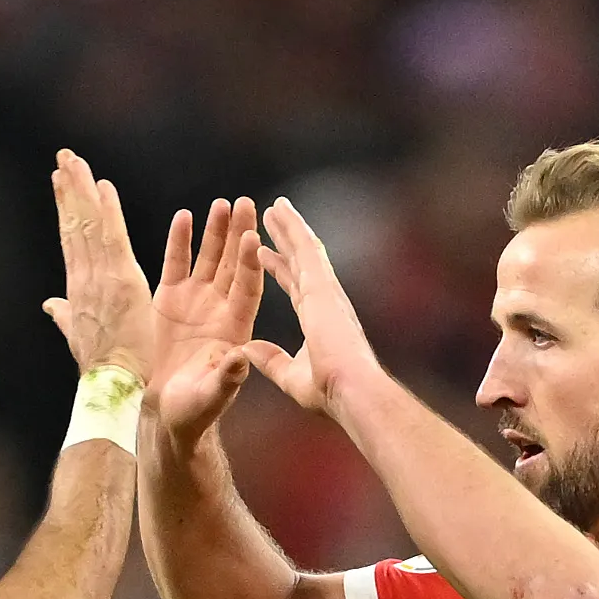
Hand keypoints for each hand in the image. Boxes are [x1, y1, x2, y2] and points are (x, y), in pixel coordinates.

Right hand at [38, 147, 153, 381]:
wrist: (110, 387)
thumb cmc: (100, 369)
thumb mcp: (77, 337)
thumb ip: (65, 315)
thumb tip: (49, 305)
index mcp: (77, 289)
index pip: (70, 240)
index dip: (65, 209)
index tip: (60, 183)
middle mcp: (84, 278)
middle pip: (74, 224)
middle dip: (69, 189)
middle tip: (64, 157)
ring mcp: (101, 277)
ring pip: (88, 225)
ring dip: (82, 189)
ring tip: (75, 160)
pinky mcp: (123, 280)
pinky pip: (113, 238)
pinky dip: (108, 211)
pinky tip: (102, 186)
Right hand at [146, 198, 263, 444]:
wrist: (168, 412)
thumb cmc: (195, 410)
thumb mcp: (212, 397)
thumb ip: (226, 379)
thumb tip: (240, 359)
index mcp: (236, 328)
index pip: (247, 289)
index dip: (249, 264)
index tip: (253, 237)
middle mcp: (220, 308)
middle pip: (233, 265)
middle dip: (238, 234)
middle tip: (245, 202)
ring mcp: (196, 301)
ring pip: (209, 259)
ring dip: (215, 231)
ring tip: (220, 204)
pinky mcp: (170, 299)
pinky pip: (176, 265)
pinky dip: (180, 242)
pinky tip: (184, 217)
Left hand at [240, 194, 384, 418]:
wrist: (350, 389)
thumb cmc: (329, 393)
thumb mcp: (291, 377)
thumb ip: (271, 361)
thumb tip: (248, 349)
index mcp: (318, 320)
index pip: (295, 288)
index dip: (280, 269)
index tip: (265, 254)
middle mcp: (324, 300)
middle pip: (300, 262)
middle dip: (285, 240)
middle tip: (271, 218)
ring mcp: (325, 289)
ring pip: (304, 248)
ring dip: (289, 226)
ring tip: (274, 206)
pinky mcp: (322, 284)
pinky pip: (305, 247)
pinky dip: (293, 227)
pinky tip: (279, 210)